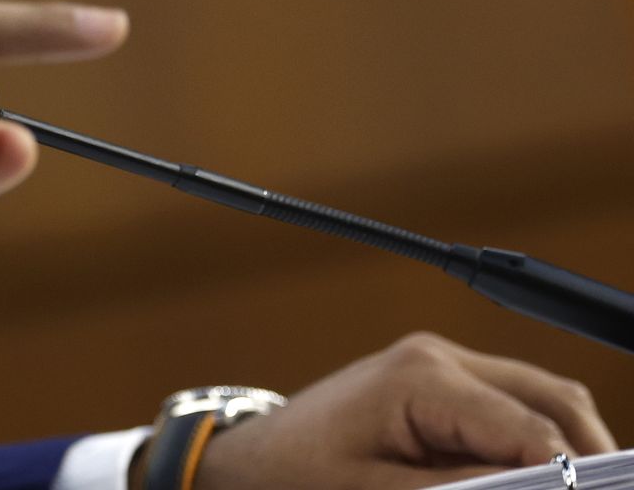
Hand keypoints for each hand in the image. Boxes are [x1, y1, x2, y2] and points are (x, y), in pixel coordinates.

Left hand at [192, 333, 617, 489]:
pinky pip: (512, 406)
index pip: (529, 428)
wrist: (248, 459)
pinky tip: (532, 478)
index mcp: (421, 378)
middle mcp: (438, 357)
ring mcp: (441, 363)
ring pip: (543, 399)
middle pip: (553, 400)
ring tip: (570, 484)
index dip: (568, 474)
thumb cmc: (295, 477)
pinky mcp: (438, 381)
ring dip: (565, 446)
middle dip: (586, 454)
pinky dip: (534, 441)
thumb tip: (539, 485)